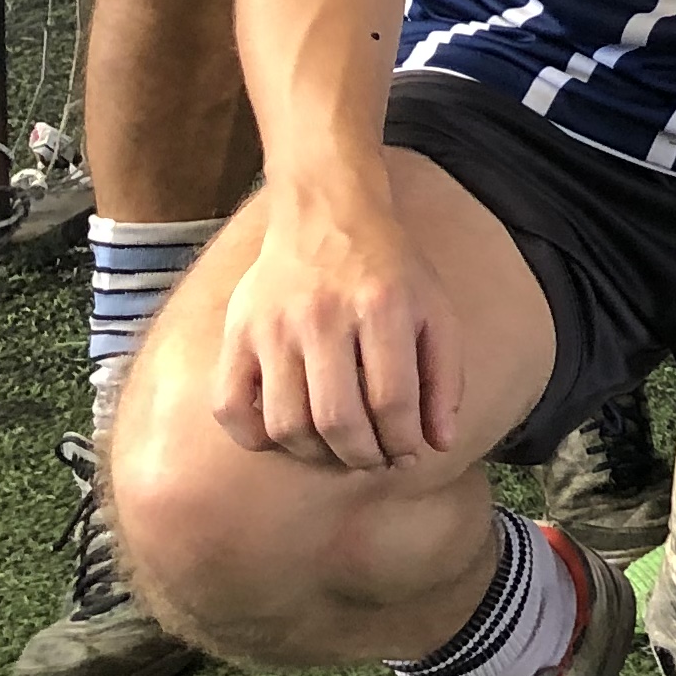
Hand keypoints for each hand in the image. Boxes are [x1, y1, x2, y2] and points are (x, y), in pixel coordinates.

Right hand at [211, 186, 462, 471]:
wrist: (325, 214)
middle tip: (375, 460)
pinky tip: (288, 436)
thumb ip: (445, 375)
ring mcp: (271, 327)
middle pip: (336, 419)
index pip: (391, 400)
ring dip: (315, 455)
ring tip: (339, 451)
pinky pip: (230, 409)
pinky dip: (256, 438)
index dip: (403, 441)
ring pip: (285, 423)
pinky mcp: (235, 334)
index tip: (409, 455)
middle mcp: (321, 316)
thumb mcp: (435, 308)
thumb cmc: (389, 269)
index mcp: (381, 305)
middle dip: (362, 456)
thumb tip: (441, 443)